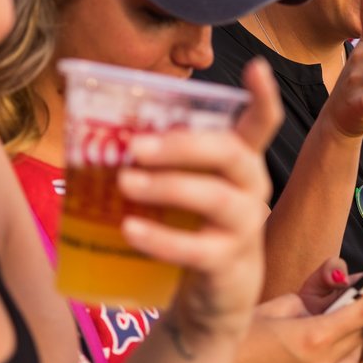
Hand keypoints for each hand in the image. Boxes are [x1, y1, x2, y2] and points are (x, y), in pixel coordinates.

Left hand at [119, 58, 280, 344]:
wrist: (210, 295)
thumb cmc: (191, 225)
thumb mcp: (183, 185)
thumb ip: (159, 158)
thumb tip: (99, 128)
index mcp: (240, 159)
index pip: (261, 121)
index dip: (262, 95)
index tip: (256, 67)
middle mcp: (251, 187)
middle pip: (232, 153)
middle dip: (184, 144)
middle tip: (135, 147)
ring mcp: (244, 226)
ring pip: (217, 198)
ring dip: (168, 186)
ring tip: (125, 183)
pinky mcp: (228, 263)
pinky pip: (197, 249)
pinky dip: (161, 238)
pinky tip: (131, 230)